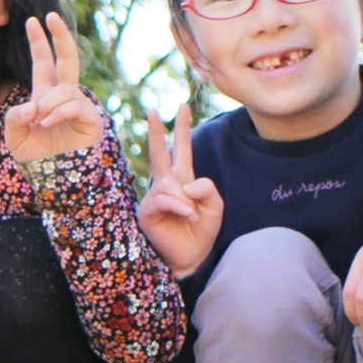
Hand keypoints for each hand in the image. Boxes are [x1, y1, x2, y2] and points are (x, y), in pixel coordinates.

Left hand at [6, 13, 105, 163]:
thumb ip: (14, 121)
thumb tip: (29, 106)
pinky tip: (47, 123)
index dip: (39, 43)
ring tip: (40, 121)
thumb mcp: (16, 140)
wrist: (56, 181)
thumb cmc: (37, 161)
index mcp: (45, 97)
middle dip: (60, 36)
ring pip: (65, 89)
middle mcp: (65, 97)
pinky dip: (58, 112)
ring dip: (48, 103)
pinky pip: (75, 105)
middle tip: (51, 15)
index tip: (33, 21)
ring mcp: (80, 107)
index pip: (44, 63)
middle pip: (67, 59)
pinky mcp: (91, 119)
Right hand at [136, 104, 222, 277]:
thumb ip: (207, 188)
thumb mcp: (216, 206)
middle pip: (160, 152)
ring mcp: (154, 197)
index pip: (182, 149)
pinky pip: (163, 198)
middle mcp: (166, 184)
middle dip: (157, 131)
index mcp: (183, 180)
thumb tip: (185, 183)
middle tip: (152, 109)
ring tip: (192, 216)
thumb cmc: (202, 231)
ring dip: (185, 200)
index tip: (183, 106)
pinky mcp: (147, 210)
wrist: (193, 256)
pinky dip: (179, 206)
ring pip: (169, 183)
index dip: (183, 128)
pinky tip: (186, 216)